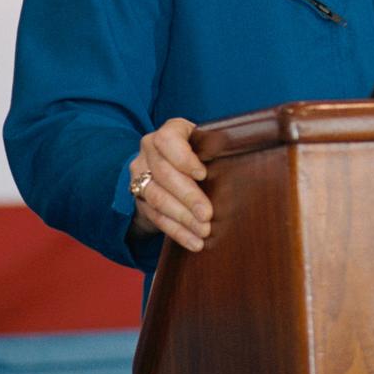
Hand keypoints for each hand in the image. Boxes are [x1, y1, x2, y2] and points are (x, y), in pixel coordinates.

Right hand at [129, 117, 211, 251]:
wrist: (172, 163)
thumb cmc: (201, 150)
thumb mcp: (207, 142)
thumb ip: (216, 147)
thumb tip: (235, 161)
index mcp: (169, 131)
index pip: (168, 140)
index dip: (184, 158)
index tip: (203, 174)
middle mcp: (149, 150)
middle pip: (164, 174)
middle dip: (188, 197)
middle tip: (208, 215)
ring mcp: (140, 174)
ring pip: (157, 198)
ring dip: (182, 218)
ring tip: (203, 231)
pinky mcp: (139, 198)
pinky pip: (156, 217)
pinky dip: (177, 232)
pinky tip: (194, 242)